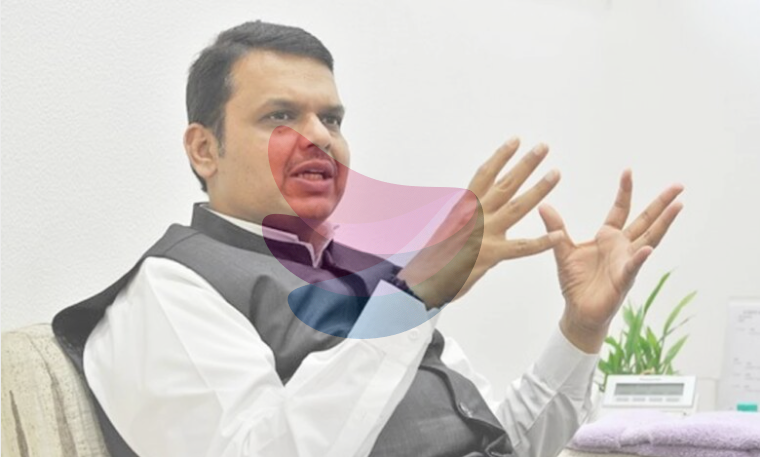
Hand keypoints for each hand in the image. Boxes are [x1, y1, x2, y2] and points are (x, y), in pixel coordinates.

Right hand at [397, 137, 562, 308]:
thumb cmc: (433, 257)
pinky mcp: (491, 254)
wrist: (422, 281)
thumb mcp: (448, 229)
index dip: (500, 157)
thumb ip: (466, 217)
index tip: (514, 142)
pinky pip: (521, 247)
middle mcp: (475, 215)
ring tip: (555, 173)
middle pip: (505, 184)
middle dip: (525, 164)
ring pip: (517, 207)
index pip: (484, 175)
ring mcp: (484, 234)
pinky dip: (541, 242)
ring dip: (538, 189)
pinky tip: (558, 236)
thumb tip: (474, 207)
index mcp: (463, 207)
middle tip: (542, 147)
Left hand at [539, 170, 683, 352]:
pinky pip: (632, 267)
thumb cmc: (575, 283)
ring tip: (677, 206)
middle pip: (646, 220)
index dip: (624, 191)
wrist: (578, 311)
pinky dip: (639, 258)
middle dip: (661, 203)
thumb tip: (543, 205)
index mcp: (608, 237)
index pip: (620, 209)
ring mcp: (626, 262)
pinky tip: (647, 249)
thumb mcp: (562, 250)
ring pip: (649, 239)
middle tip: (678, 186)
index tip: (628, 170)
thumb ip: (555, 228)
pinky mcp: (623, 280)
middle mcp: (622, 247)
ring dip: (663, 223)